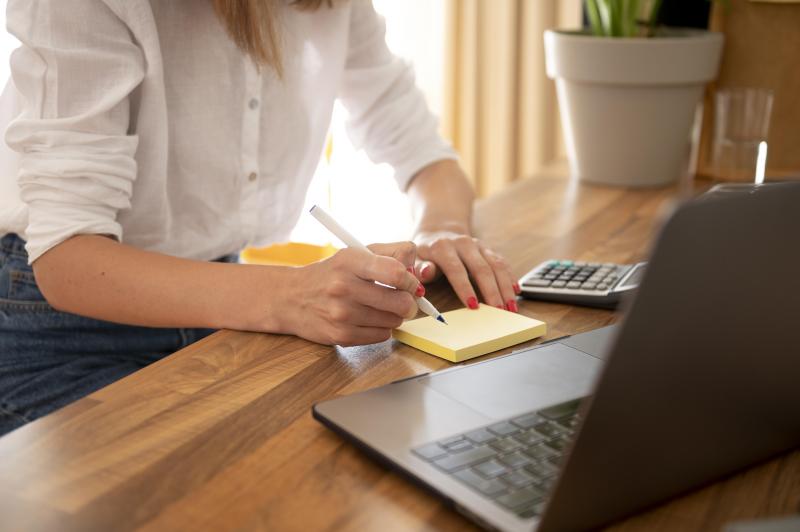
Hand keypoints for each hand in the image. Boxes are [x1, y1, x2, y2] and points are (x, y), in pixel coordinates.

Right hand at [284, 242, 422, 345]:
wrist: (291, 297)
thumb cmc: (331, 274)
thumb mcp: (355, 253)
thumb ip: (391, 254)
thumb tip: (417, 269)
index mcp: (350, 261)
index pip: (396, 273)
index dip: (411, 280)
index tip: (411, 283)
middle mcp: (344, 287)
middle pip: (400, 302)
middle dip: (409, 302)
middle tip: (403, 299)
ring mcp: (342, 314)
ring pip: (394, 321)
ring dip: (394, 316)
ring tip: (380, 307)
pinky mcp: (341, 335)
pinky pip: (382, 336)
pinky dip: (382, 328)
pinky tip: (368, 319)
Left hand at [414, 230, 520, 311]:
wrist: (439, 231)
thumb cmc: (425, 252)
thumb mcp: (415, 259)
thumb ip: (420, 268)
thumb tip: (425, 273)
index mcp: (443, 247)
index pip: (456, 269)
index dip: (465, 288)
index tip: (473, 305)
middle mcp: (463, 244)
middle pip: (481, 268)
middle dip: (492, 291)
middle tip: (499, 311)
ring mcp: (478, 246)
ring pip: (496, 265)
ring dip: (505, 287)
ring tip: (511, 307)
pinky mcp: (488, 249)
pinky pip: (502, 263)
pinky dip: (510, 277)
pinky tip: (515, 291)